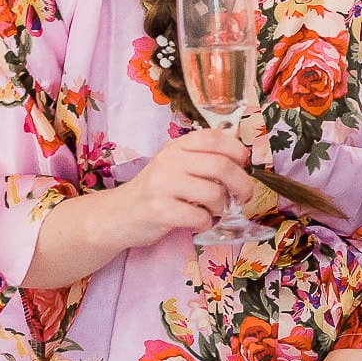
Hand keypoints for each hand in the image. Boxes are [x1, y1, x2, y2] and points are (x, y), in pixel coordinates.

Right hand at [104, 128, 253, 249]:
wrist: (117, 215)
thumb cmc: (155, 191)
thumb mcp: (175, 165)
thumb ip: (201, 158)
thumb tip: (243, 161)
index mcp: (176, 146)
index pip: (214, 137)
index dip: (236, 150)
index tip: (243, 164)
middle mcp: (169, 161)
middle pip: (221, 165)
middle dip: (242, 184)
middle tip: (244, 196)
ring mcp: (162, 185)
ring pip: (213, 193)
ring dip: (222, 207)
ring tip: (213, 211)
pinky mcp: (159, 211)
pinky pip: (199, 217)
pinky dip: (206, 223)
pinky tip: (198, 222)